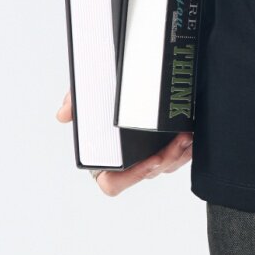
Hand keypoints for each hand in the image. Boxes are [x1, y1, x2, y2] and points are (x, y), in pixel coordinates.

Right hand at [56, 87, 193, 194]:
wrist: (136, 71)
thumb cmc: (106, 94)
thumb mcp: (89, 93)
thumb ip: (75, 102)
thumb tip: (63, 114)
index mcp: (105, 158)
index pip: (112, 183)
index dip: (129, 177)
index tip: (149, 160)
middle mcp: (128, 161)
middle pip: (148, 173)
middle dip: (165, 160)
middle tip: (176, 143)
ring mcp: (150, 155)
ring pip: (168, 165)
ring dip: (179, 153)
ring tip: (185, 135)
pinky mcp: (169, 146)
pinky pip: (180, 155)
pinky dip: (187, 147)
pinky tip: (191, 134)